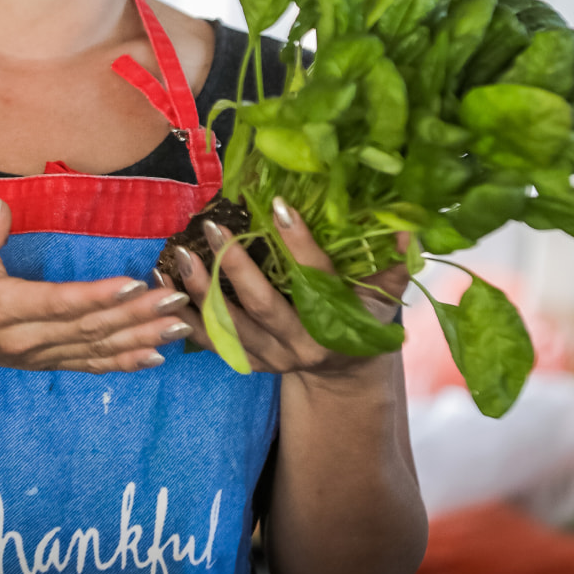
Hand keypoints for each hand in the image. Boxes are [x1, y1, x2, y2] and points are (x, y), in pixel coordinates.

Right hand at [0, 199, 191, 377]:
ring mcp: (40, 355)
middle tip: (175, 299)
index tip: (133, 284)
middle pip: (89, 328)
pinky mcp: (47, 362)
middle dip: (136, 315)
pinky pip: (91, 365)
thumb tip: (0, 206)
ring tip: (179, 326)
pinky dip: (124, 362)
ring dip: (141, 338)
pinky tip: (155, 356)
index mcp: (5, 308)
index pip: (59, 302)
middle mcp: (27, 338)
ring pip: (97, 348)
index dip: (96, 296)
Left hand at [158, 199, 408, 376]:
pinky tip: (165, 286)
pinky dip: (186, 316)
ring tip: (178, 255)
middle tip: (213, 227)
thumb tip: (408, 230)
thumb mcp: (383, 296)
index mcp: (338, 325)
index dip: (298, 242)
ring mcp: (272, 357)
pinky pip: (211, 341)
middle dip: (235, 267)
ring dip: (201, 291)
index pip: (316, 279)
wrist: (345, 368)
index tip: (277, 205)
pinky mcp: (250, 361)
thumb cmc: (365, 318)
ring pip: (229, 326)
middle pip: (263, 306)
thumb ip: (392, 266)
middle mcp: (301, 346)